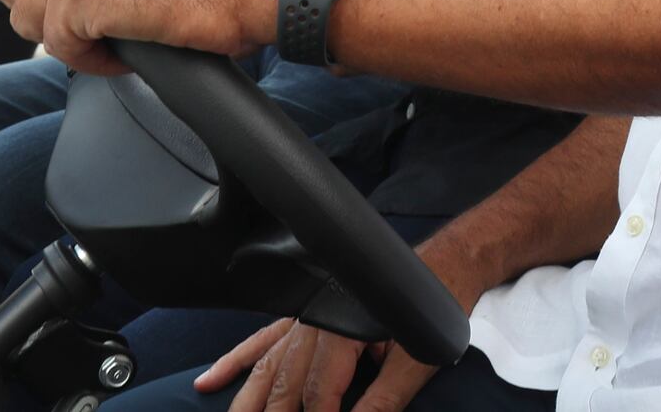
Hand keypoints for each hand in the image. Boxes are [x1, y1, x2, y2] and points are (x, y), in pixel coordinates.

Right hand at [197, 317, 439, 411]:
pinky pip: (265, 340)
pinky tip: (212, 380)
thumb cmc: (434, 308)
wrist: (448, 262)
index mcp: (340, 333)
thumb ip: (384, 401)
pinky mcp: (307, 316)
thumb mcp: (416, 362)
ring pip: (265, 366)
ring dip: (244, 399)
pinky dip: (238, 360)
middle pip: (282, 383)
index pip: (317, 395)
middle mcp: (314, 325)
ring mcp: (306, 319)